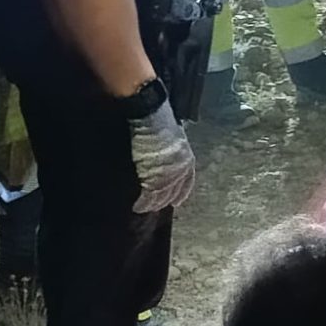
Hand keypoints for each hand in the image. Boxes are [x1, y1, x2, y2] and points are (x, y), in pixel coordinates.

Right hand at [129, 99, 197, 213]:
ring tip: (143, 208)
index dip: (180, 194)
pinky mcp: (153, 177)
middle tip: (155, 207)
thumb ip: (175, 154)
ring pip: (160, 197)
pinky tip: (137, 206)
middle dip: (164, 201)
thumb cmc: (161, 122)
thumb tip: (167, 160)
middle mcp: (181, 170)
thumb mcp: (176, 139)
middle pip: (173, 192)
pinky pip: (148, 196)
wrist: (151, 116)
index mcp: (188, 160)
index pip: (186, 183)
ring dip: (151, 205)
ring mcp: (167, 175)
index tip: (175, 202)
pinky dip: (142, 203)